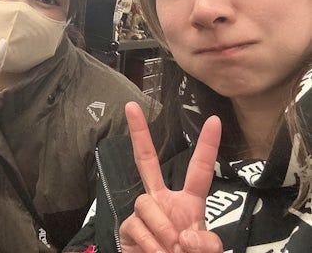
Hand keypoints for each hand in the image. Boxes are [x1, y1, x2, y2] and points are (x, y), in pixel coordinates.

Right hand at [119, 102, 222, 252]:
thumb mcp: (206, 252)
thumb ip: (206, 243)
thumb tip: (184, 234)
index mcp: (188, 202)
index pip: (199, 170)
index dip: (207, 146)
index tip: (214, 120)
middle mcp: (162, 200)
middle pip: (146, 161)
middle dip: (139, 133)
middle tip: (131, 106)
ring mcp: (143, 213)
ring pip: (146, 203)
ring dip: (163, 229)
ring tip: (172, 249)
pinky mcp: (128, 227)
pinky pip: (137, 225)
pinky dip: (151, 244)